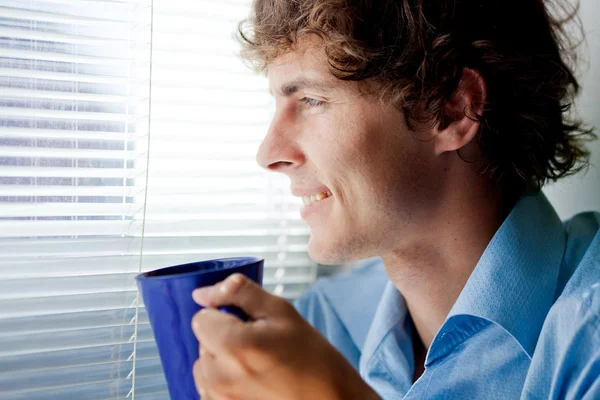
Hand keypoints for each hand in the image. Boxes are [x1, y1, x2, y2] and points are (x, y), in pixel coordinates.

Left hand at [190, 273, 379, 399]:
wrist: (331, 399)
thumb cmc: (312, 357)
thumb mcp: (281, 311)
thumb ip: (239, 293)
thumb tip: (202, 293)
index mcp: (233, 345)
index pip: (201, 318)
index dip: (225, 314)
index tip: (248, 323)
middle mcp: (220, 376)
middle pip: (202, 341)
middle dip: (224, 337)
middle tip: (259, 344)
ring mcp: (219, 399)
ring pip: (204, 365)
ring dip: (222, 361)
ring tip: (257, 364)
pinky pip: (209, 388)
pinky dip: (224, 381)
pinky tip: (251, 381)